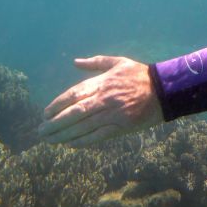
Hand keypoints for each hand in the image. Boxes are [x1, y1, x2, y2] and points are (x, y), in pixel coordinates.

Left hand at [38, 56, 163, 146]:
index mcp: (102, 82)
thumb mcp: (118, 62)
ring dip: (64, 135)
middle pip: (74, 113)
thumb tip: (75, 61)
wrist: (165, 90)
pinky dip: (83, 141)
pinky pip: (98, 136)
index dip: (57, 105)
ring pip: (83, 127)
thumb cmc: (139, 74)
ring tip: (50, 140)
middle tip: (41, 131)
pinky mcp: (122, 127)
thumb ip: (95, 62)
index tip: (45, 114)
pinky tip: (70, 144)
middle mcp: (104, 99)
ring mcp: (113, 114)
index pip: (73, 94)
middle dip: (55, 123)